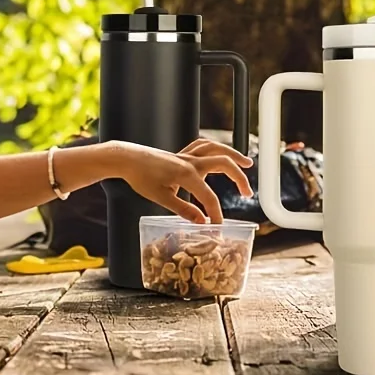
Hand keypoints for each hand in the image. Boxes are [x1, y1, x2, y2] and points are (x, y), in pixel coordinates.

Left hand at [107, 138, 252, 223]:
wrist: (127, 159)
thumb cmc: (140, 177)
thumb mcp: (160, 197)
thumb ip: (183, 210)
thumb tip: (201, 221)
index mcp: (186, 174)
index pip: (209, 197)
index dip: (216, 214)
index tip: (219, 227)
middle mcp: (191, 162)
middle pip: (223, 164)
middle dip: (238, 177)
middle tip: (247, 192)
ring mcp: (187, 155)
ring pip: (217, 149)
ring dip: (234, 155)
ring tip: (247, 162)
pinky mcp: (182, 153)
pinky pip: (204, 146)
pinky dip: (216, 149)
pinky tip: (221, 154)